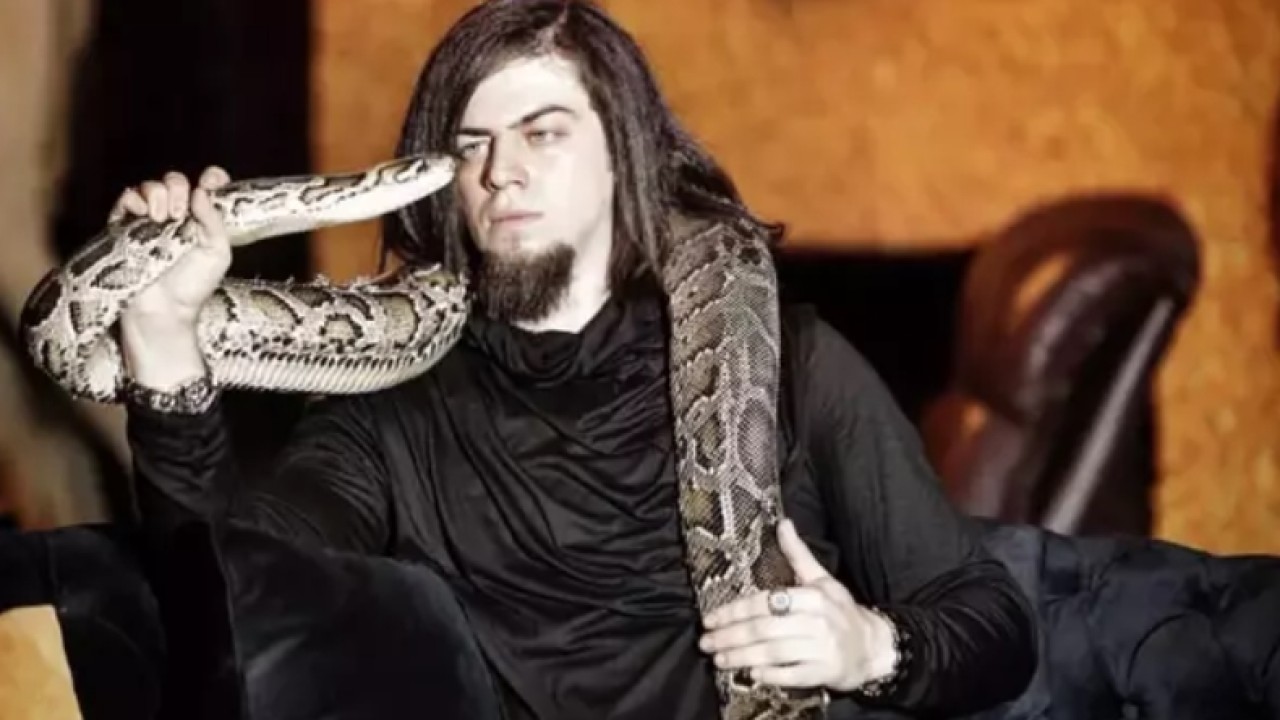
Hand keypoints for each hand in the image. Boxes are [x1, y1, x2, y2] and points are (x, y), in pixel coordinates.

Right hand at [114, 166, 232, 327]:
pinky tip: (143, 213)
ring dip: (158, 195)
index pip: (207, 186)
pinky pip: (125, 199)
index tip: (212, 181)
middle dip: (178, 189)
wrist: (162, 309)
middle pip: (175, 181)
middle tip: (180, 215)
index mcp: (201, 218)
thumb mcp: (218, 253)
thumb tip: (202, 190)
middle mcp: (176, 215)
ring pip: (151, 187)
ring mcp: (149, 219)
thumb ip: (214, 220)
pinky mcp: (125, 226)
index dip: (210, 178)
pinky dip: (134, 199)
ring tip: (162, 219)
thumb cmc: (193, 286)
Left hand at [698, 519, 898, 692]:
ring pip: (774, 652)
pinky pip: (793, 675)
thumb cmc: (841, 611)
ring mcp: (822, 648)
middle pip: (764, 629)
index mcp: (812, 596)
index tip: (709, 619)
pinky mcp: (825, 672)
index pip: (764, 602)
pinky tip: (752, 675)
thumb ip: (798, 554)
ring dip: (743, 657)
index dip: (734, 611)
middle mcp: (817, 621)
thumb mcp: (822, 579)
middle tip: (705, 642)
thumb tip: (783, 523)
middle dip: (731, 636)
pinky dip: (771, 675)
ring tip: (719, 659)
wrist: (874, 647)